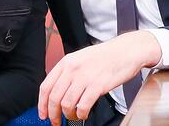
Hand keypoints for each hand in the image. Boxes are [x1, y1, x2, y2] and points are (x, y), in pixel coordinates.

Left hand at [38, 31, 160, 124]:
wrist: (126, 50)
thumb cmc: (106, 56)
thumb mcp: (81, 58)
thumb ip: (68, 72)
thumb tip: (57, 91)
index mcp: (66, 62)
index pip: (46, 86)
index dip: (42, 104)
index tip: (43, 114)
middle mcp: (73, 69)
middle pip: (54, 98)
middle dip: (53, 114)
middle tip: (56, 121)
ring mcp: (85, 77)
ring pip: (67, 104)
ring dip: (69, 115)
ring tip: (74, 116)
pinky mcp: (98, 85)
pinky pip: (83, 106)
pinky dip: (81, 114)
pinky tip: (84, 113)